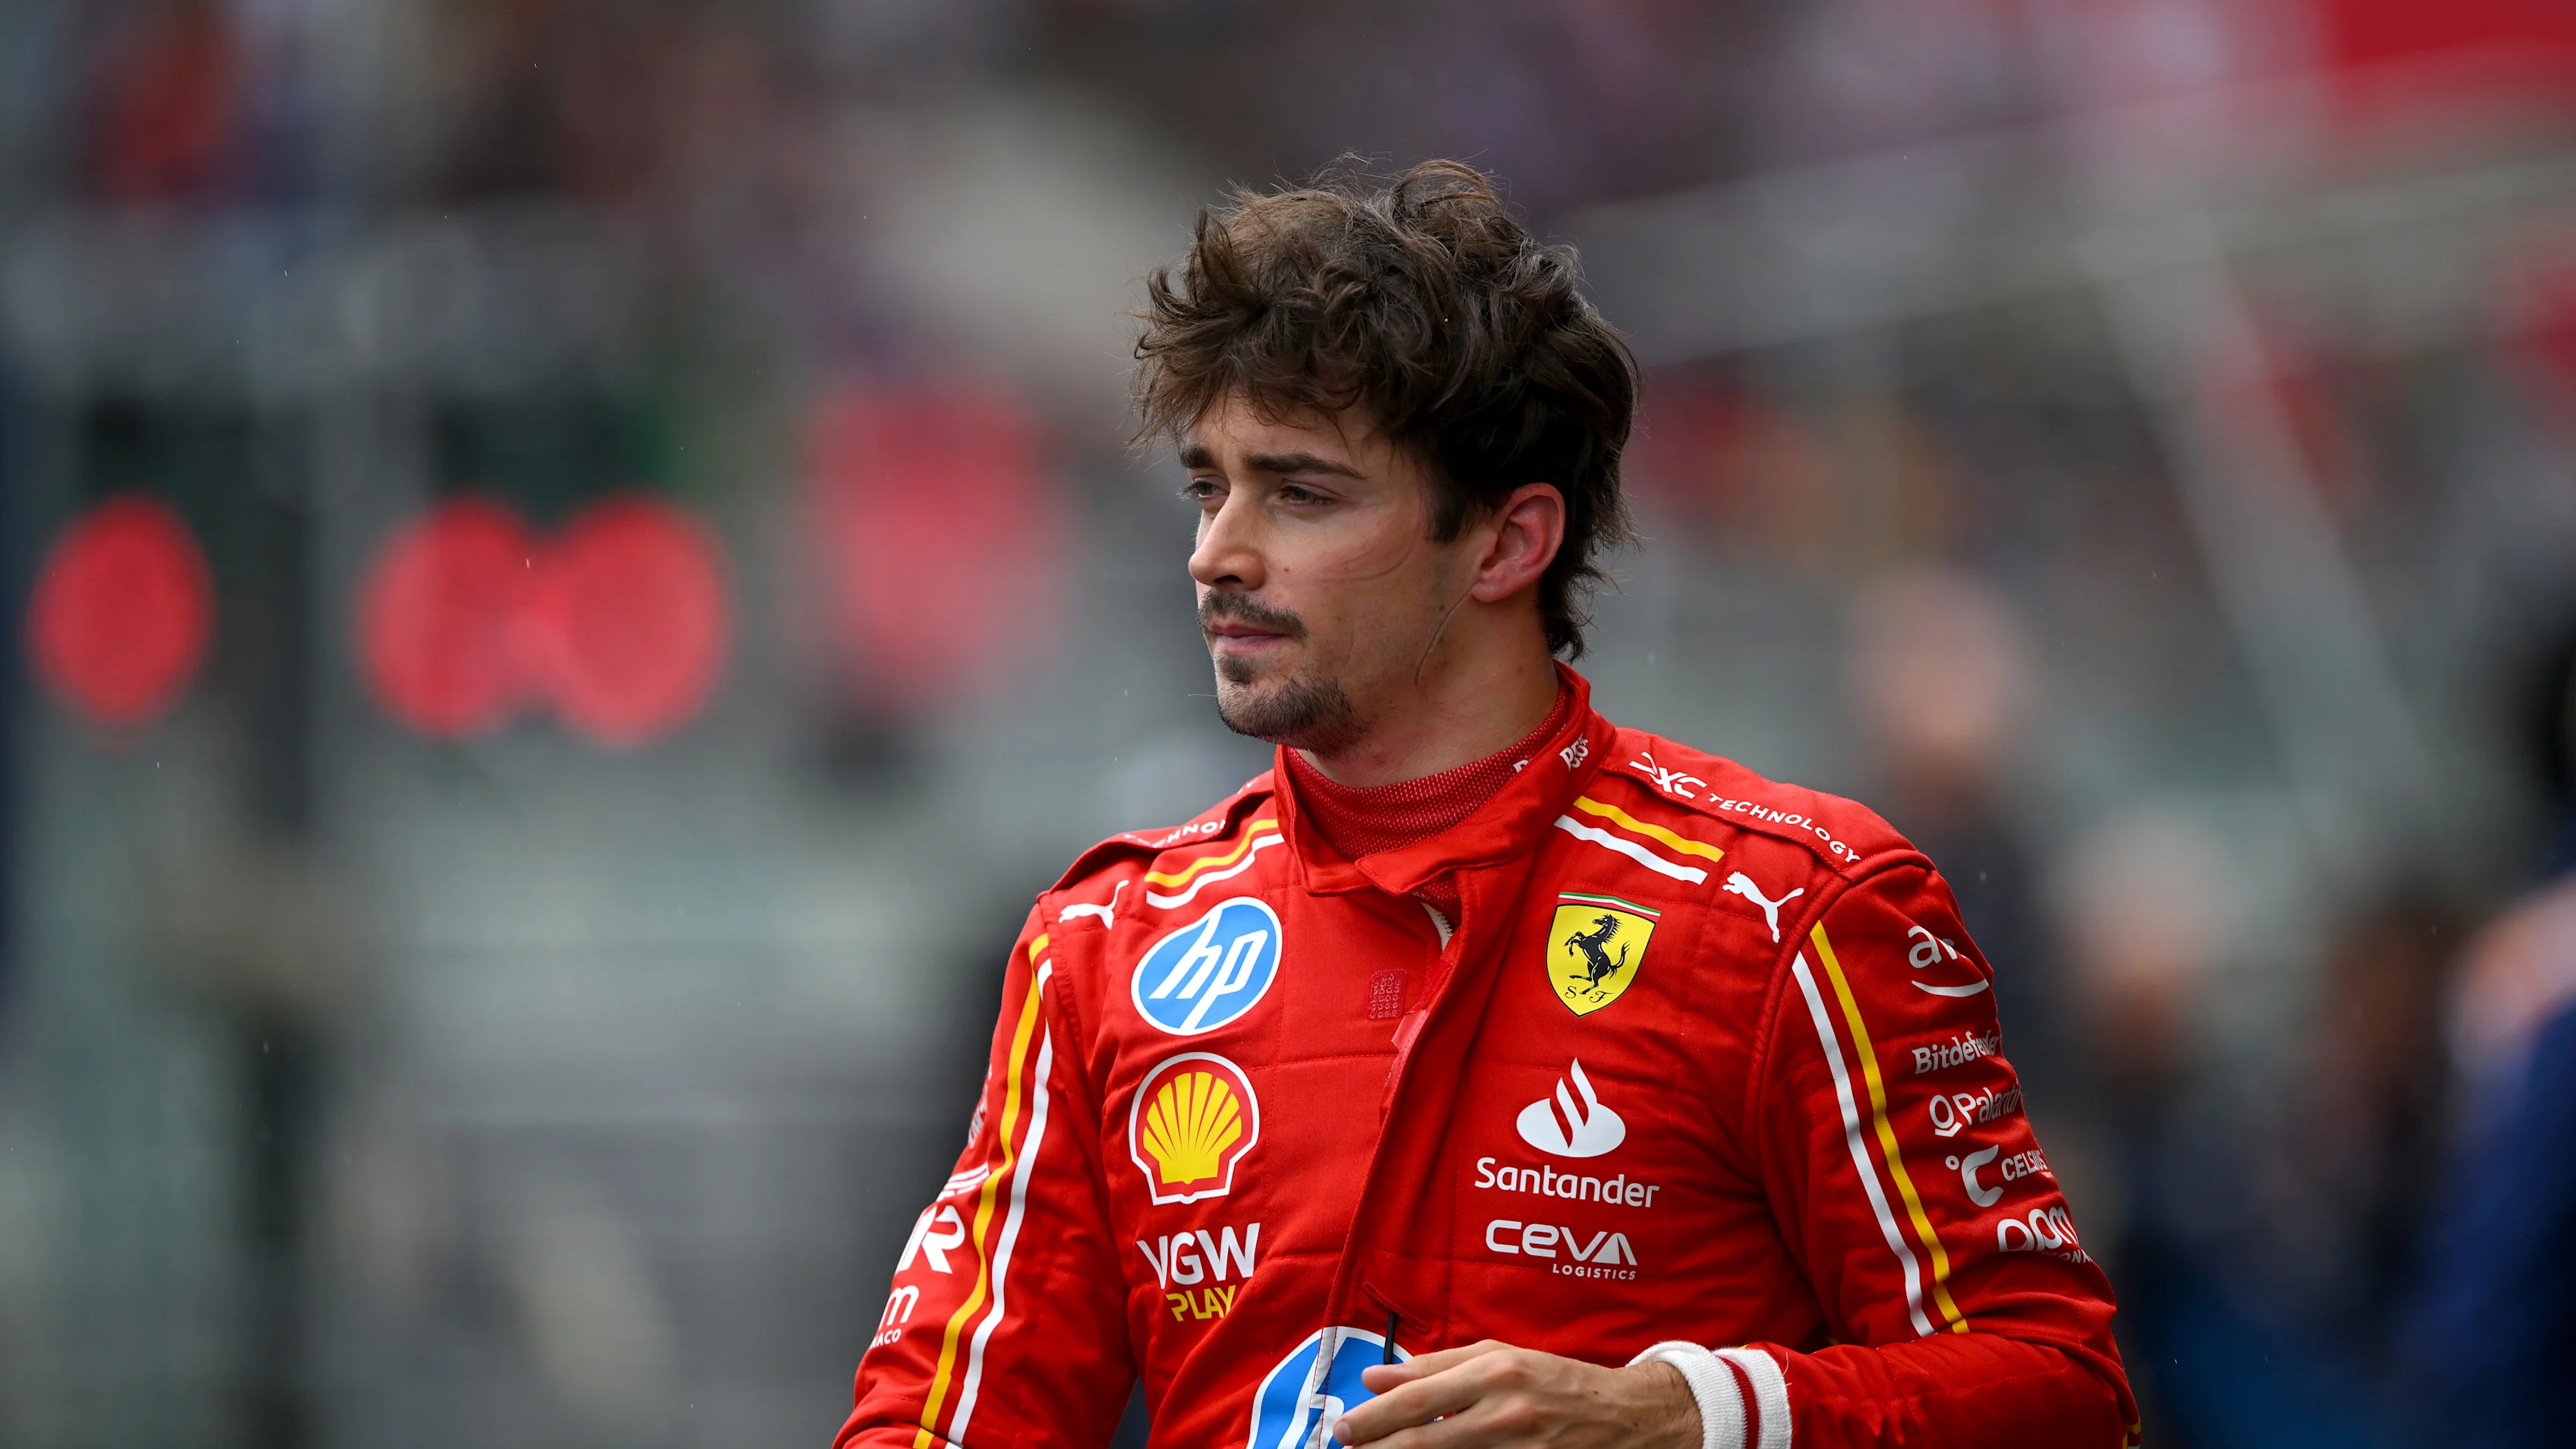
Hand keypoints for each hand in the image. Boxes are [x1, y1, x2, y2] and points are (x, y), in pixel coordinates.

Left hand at [1332, 1339, 1699, 1447]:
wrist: (1625, 1417)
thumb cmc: (1556, 1380)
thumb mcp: (1499, 1357)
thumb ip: (1436, 1366)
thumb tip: (1376, 1376)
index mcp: (1495, 1371)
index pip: (1417, 1398)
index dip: (1373, 1417)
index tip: (1342, 1427)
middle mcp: (1505, 1411)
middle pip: (1423, 1439)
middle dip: (1377, 1447)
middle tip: (1346, 1447)